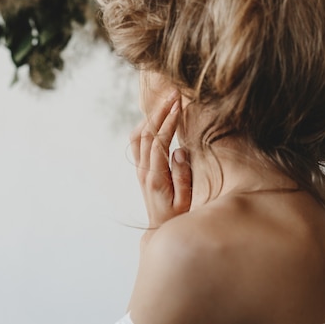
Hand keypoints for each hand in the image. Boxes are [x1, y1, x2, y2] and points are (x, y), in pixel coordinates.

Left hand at [130, 91, 191, 229]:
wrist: (161, 231)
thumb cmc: (178, 217)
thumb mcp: (186, 201)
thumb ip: (183, 176)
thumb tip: (179, 150)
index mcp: (155, 179)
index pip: (158, 143)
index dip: (168, 122)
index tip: (179, 106)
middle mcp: (144, 172)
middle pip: (145, 134)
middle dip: (159, 112)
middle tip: (174, 94)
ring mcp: (140, 170)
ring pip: (138, 136)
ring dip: (151, 117)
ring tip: (167, 102)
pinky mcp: (141, 169)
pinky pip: (138, 142)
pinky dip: (146, 126)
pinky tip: (158, 118)